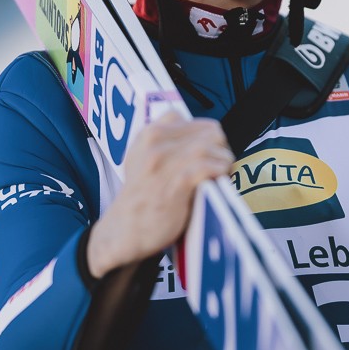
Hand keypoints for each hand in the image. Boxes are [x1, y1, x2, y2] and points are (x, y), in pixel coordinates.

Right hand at [86, 111, 232, 278]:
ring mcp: (165, 162)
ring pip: (211, 146)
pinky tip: (218, 180)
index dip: (206, 135)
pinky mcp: (176, 183)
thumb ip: (164, 143)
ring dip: (224, 161)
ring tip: (222, 174)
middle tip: (219, 165)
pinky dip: (220, 171)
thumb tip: (202, 137)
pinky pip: (208, 166)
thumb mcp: (141, 158)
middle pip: (209, 131)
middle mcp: (155, 143)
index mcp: (148, 134)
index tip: (208, 152)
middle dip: (221, 147)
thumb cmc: (141, 196)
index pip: (192, 120)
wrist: (124, 229)